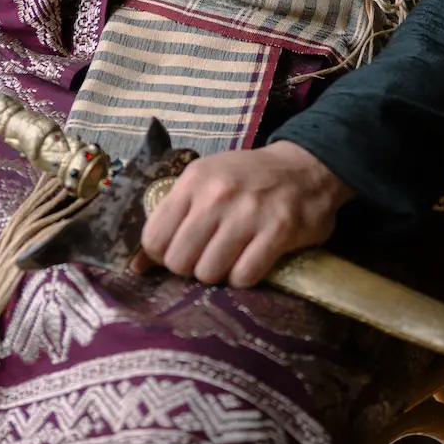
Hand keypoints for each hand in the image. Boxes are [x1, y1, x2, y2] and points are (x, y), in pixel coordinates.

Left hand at [137, 141, 351, 288]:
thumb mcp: (206, 183)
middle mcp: (217, 194)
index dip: (162, 256)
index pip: (154, 238)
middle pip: (179, 262)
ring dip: (219, 275)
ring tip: (231, 258)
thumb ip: (173, 218)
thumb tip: (136, 267)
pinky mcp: (277, 231)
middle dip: (190, 268)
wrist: (306, 166)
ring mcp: (248, 213)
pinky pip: (244, 277)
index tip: (179, 253)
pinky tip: (252, 261)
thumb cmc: (248, 178)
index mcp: (194, 180)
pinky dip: (245, 278)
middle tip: (208, 257)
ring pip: (209, 273)